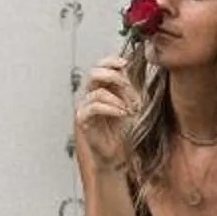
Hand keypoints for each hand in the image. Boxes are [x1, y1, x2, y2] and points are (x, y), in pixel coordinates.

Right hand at [74, 55, 135, 173]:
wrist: (119, 154)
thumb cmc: (125, 130)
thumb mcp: (133, 104)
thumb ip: (130, 87)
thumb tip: (133, 69)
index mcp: (102, 87)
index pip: (100, 65)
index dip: (111, 61)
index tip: (125, 63)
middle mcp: (91, 94)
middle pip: (94, 73)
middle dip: (114, 77)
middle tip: (128, 88)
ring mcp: (85, 107)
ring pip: (96, 91)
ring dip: (117, 98)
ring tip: (129, 108)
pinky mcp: (83, 120)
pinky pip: (94, 107)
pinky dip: (111, 108)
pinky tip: (122, 113)